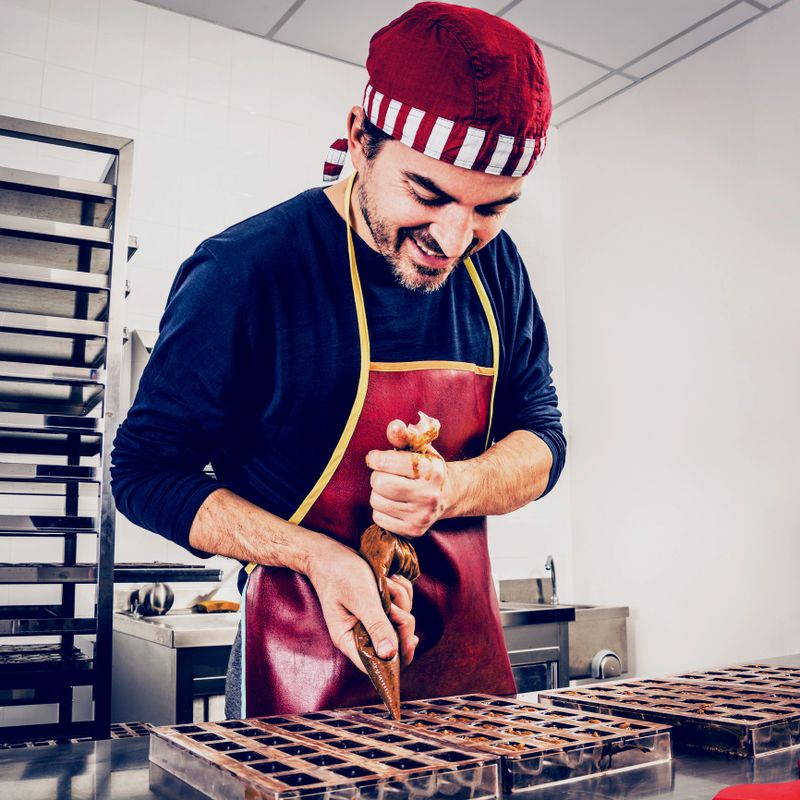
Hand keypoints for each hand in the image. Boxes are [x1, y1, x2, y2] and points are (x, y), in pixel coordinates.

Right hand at [305, 536, 417, 671]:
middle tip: (392, 602)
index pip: (377, 664)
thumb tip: (389, 655)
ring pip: (402, 621)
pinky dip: (401, 591)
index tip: (411, 639)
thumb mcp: (360, 598)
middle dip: (402, 621)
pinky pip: (402, 605)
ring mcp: (372, 621)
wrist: (329, 553)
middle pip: (396, 644)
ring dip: (401, 600)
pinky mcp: (379, 607)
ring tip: (386, 582)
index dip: (398, 657)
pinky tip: (390, 579)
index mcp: (349, 640)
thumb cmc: (340, 574)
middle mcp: (361, 634)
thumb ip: (376, 625)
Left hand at [365, 419, 448, 537]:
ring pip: (376, 501)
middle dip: (378, 476)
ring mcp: (421, 515)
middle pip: (379, 483)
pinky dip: (381, 510)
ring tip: (393, 489)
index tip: (376, 459)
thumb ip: (404, 436)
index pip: (386, 462)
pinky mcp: (413, 530)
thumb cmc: (427, 467)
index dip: (376, 459)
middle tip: (388, 475)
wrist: (449, 494)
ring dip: (379, 493)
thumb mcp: (419, 448)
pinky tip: (395, 503)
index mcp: (430, 470)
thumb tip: (394, 427)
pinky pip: (378, 518)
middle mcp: (428, 495)